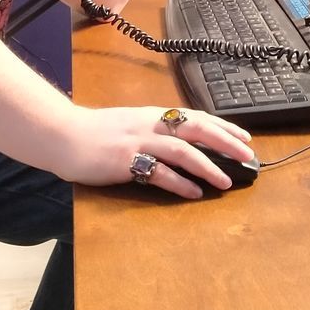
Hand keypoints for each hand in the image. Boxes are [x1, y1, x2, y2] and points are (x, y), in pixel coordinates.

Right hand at [56, 105, 253, 199]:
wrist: (61, 134)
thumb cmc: (94, 132)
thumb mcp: (130, 125)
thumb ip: (153, 131)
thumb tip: (181, 144)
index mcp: (152, 115)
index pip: (196, 116)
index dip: (223, 126)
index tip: (245, 136)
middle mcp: (149, 124)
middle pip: (197, 128)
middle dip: (226, 141)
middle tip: (248, 155)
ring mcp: (137, 141)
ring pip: (183, 150)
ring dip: (208, 166)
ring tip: (226, 180)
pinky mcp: (124, 160)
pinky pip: (158, 172)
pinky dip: (179, 183)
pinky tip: (194, 193)